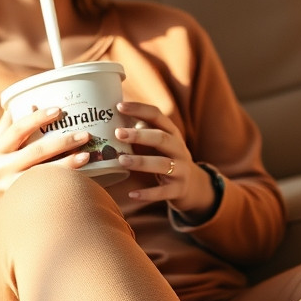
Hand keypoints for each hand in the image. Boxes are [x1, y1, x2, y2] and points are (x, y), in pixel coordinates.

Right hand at [0, 105, 90, 237]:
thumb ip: (9, 126)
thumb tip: (29, 101)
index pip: (18, 129)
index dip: (38, 118)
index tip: (59, 110)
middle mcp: (1, 166)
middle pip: (36, 151)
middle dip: (62, 142)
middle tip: (85, 134)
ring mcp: (11, 185)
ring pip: (43, 173)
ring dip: (67, 164)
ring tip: (87, 155)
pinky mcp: (21, 200)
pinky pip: (45, 189)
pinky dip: (62, 181)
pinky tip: (79, 177)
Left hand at [113, 101, 215, 217]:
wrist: (191, 185)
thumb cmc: (165, 158)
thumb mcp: (158, 142)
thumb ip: (140, 131)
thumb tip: (109, 116)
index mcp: (171, 133)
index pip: (157, 116)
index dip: (139, 109)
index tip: (119, 106)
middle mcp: (178, 148)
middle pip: (161, 138)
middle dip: (139, 135)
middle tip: (118, 133)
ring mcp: (180, 169)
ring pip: (162, 164)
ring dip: (141, 162)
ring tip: (121, 160)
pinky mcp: (178, 189)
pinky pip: (163, 192)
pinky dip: (148, 193)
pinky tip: (132, 194)